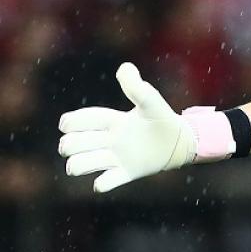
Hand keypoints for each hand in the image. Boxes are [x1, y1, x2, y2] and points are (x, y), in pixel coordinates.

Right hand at [58, 63, 196, 192]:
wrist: (181, 141)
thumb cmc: (162, 119)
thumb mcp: (151, 102)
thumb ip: (137, 88)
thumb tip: (125, 67)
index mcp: (110, 122)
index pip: (79, 121)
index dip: (69, 122)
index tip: (68, 124)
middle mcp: (108, 140)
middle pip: (72, 144)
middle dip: (69, 145)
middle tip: (86, 144)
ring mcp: (115, 158)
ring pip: (81, 164)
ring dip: (79, 165)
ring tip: (92, 162)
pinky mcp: (126, 173)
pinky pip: (105, 183)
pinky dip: (102, 183)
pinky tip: (107, 179)